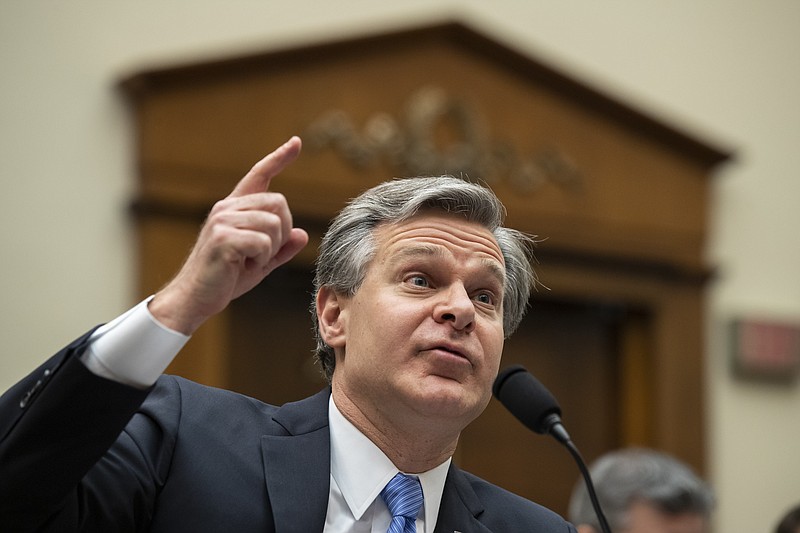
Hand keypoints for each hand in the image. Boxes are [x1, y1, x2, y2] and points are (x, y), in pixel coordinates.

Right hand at [149, 136, 308, 333]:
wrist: (196, 298)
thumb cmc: (225, 279)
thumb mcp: (260, 261)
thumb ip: (281, 247)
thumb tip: (301, 234)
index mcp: (234, 208)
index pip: (259, 175)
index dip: (279, 158)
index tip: (296, 142)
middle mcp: (227, 208)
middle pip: (279, 203)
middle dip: (281, 231)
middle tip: (263, 254)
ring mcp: (223, 220)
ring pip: (274, 223)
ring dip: (271, 248)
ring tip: (251, 261)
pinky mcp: (223, 237)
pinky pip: (264, 243)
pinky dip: (262, 259)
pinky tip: (244, 266)